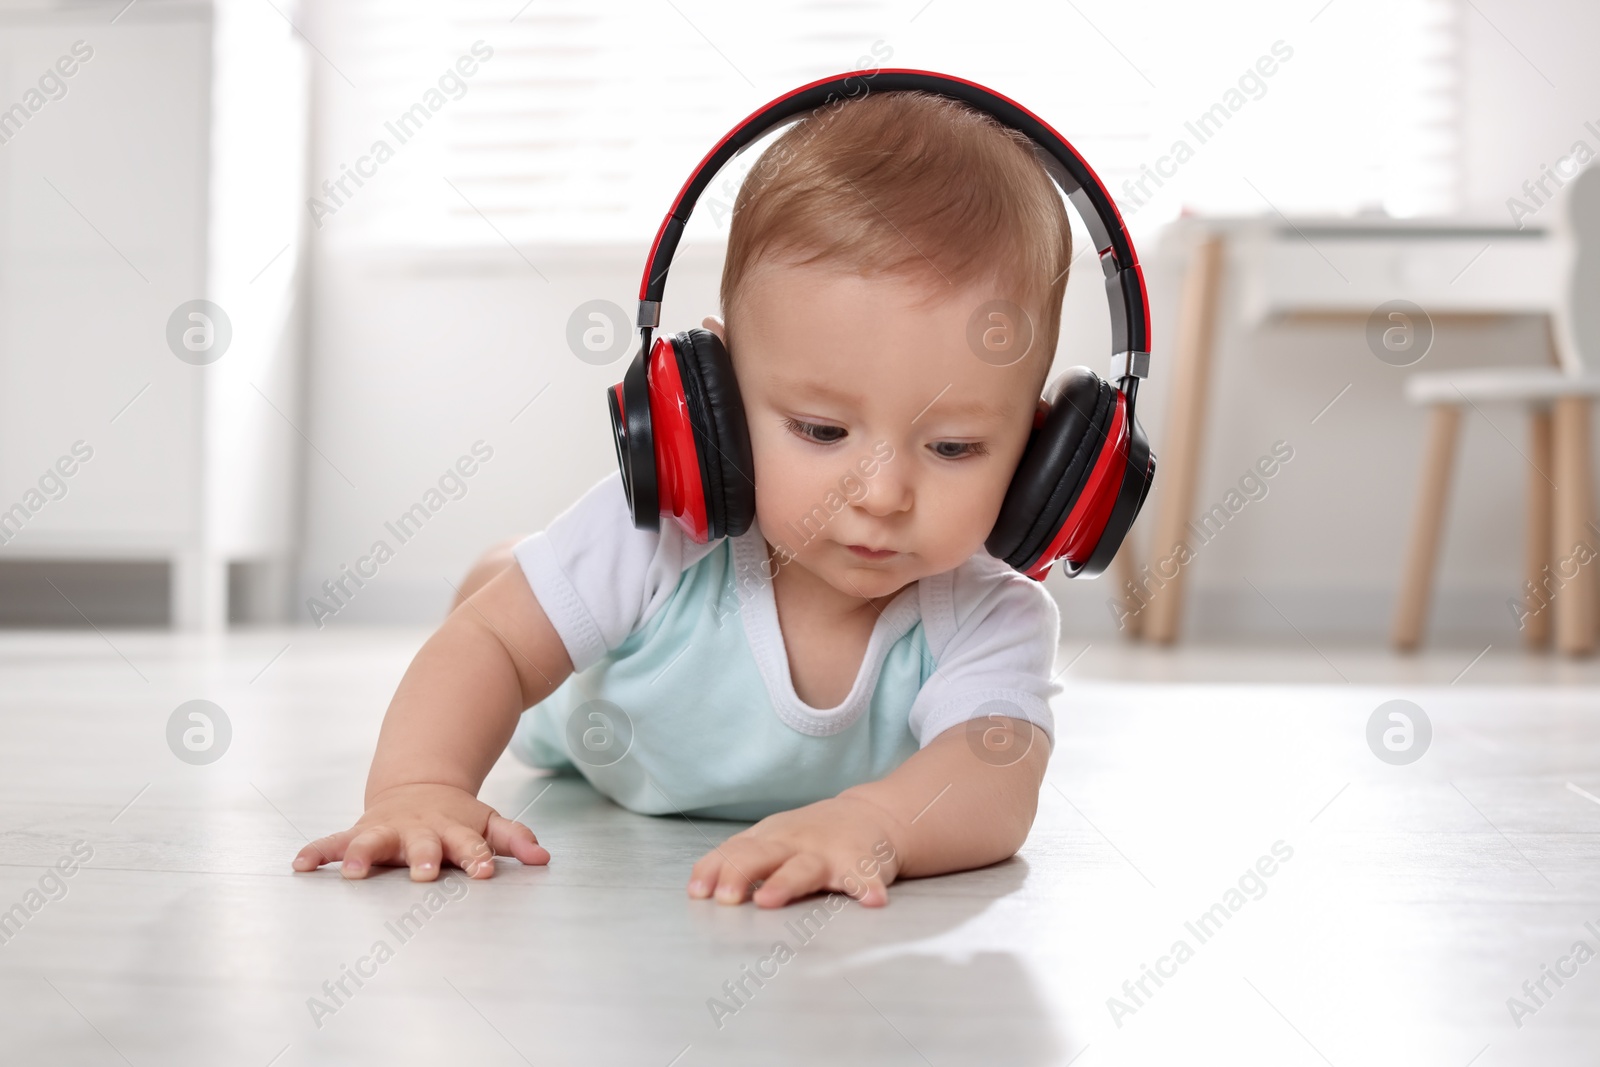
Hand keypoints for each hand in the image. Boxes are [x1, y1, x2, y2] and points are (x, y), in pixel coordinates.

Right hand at [291, 782, 548, 880]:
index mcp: (452, 829)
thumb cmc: (458, 818)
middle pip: (422, 844)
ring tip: (351, 870)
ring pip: (373, 840)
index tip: (483, 873)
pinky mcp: (360, 832)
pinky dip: (317, 851)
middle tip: (424, 874)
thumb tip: (543, 858)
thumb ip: (515, 839)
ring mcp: (387, 829)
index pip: (469, 845)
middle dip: (423, 858)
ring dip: (362, 854)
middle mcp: (418, 830)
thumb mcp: (489, 823)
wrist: (419, 787)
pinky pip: (333, 841)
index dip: (477, 858)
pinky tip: (299, 865)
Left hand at [687, 795, 905, 907]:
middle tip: (724, 898)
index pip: (733, 851)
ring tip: (769, 899)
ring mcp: (826, 853)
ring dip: (785, 882)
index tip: (697, 893)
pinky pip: (864, 877)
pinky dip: (868, 887)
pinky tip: (872, 902)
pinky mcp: (861, 864)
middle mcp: (793, 843)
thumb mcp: (772, 840)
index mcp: (768, 839)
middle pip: (760, 856)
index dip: (713, 870)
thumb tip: (696, 889)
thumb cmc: (810, 836)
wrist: (872, 815)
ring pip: (803, 868)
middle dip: (739, 874)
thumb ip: (738, 859)